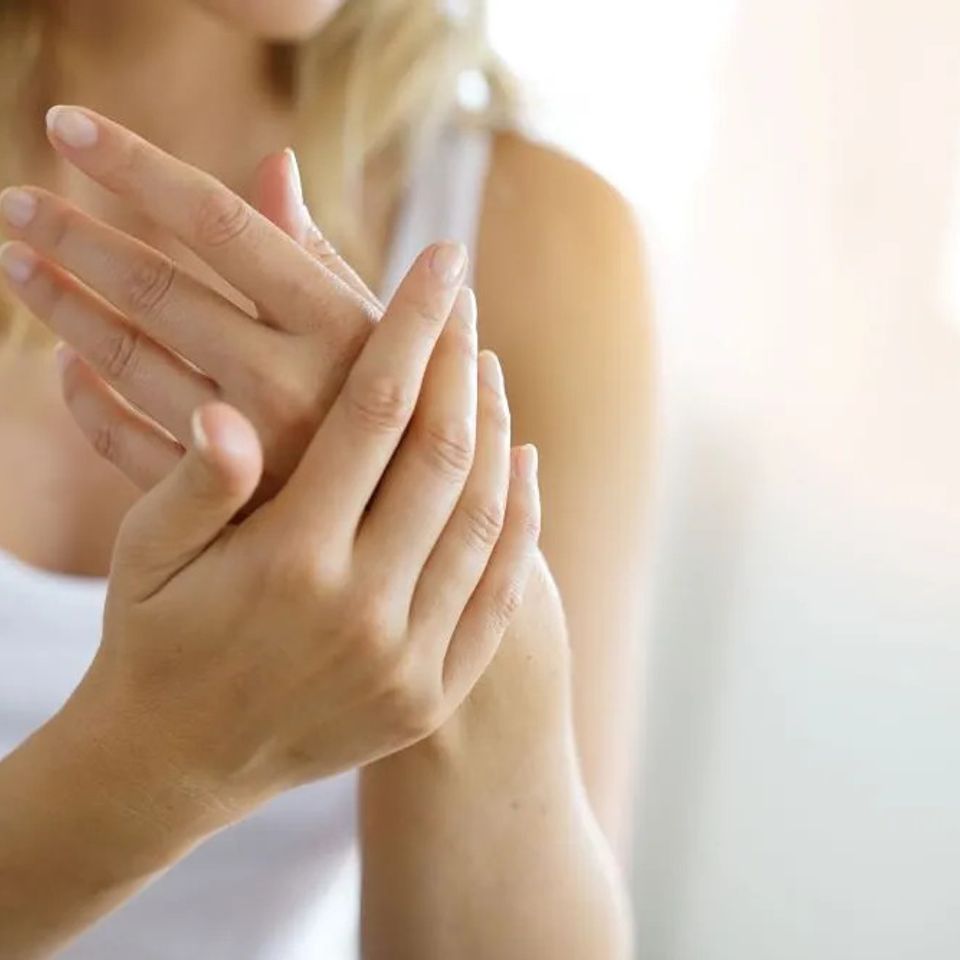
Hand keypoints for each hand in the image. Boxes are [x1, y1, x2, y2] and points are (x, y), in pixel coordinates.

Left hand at [0, 106, 394, 502]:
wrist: (401, 534)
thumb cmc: (395, 412)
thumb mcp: (379, 334)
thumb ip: (321, 255)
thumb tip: (277, 162)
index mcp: (337, 324)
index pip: (220, 222)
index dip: (136, 166)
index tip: (65, 122)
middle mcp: (290, 380)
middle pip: (156, 287)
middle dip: (73, 234)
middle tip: (17, 203)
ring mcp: (249, 446)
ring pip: (126, 358)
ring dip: (61, 305)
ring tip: (18, 264)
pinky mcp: (215, 502)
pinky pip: (121, 440)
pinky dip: (83, 397)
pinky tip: (66, 366)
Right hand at [76, 245, 540, 817]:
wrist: (176, 764)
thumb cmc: (152, 640)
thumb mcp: (143, 556)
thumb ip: (190, 481)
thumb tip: (225, 409)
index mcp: (289, 562)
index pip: (375, 413)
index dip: (412, 326)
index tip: (443, 260)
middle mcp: (362, 611)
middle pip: (442, 455)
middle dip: (458, 363)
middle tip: (465, 304)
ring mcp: (407, 660)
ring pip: (483, 517)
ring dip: (496, 431)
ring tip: (488, 370)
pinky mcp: (431, 693)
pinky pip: (498, 592)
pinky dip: (519, 522)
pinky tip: (521, 466)